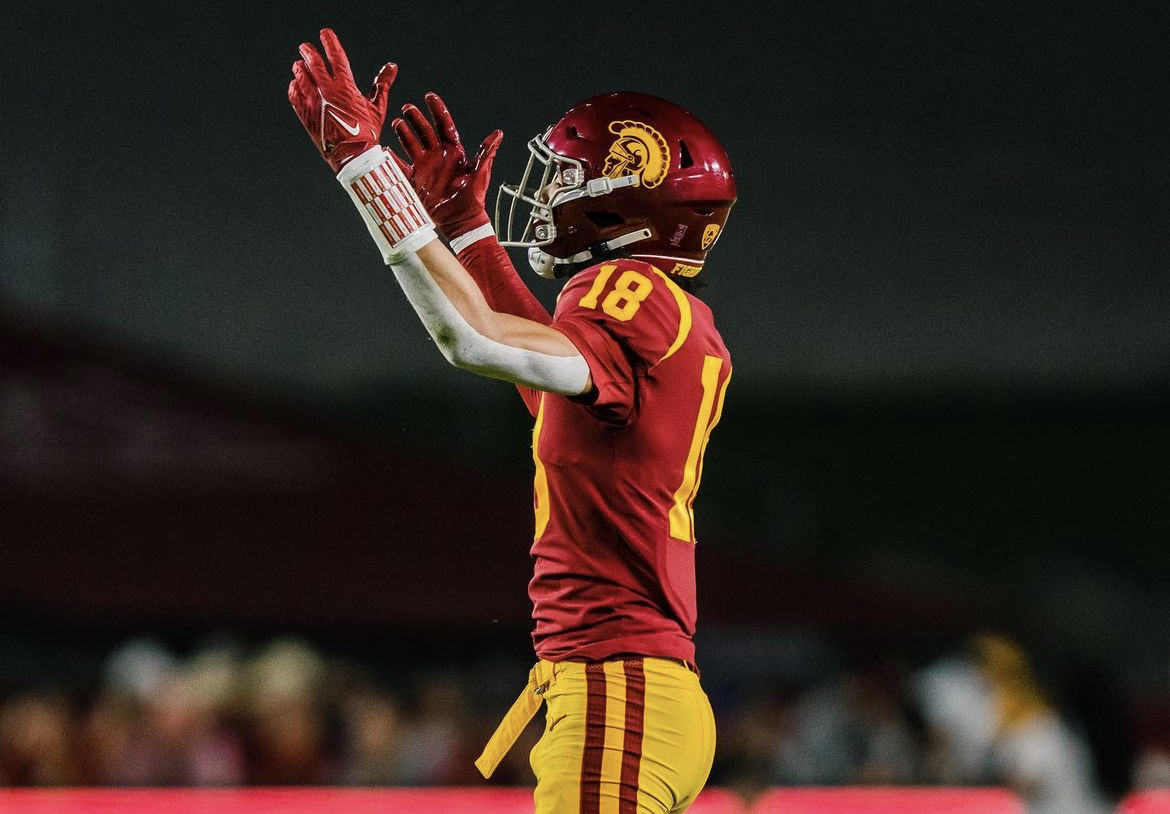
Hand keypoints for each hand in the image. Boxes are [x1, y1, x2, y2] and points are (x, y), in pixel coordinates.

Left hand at [288, 28, 395, 172]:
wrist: (352, 156)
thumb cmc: (366, 133)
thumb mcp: (377, 107)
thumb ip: (382, 84)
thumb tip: (391, 66)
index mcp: (345, 87)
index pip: (335, 56)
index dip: (329, 42)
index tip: (325, 33)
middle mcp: (326, 91)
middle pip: (312, 62)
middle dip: (308, 51)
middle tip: (305, 47)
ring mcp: (313, 102)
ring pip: (300, 76)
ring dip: (300, 68)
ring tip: (300, 64)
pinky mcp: (305, 114)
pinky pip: (294, 94)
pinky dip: (295, 86)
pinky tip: (297, 85)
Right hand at [392, 92, 502, 239]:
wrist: (461, 220)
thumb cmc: (473, 198)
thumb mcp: (481, 173)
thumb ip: (487, 152)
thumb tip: (498, 133)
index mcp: (454, 151)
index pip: (444, 125)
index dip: (437, 110)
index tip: (429, 96)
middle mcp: (438, 155)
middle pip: (424, 131)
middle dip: (416, 118)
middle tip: (407, 108)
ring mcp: (425, 166)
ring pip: (411, 144)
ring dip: (404, 133)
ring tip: (397, 123)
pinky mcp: (415, 180)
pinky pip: (400, 166)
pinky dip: (392, 159)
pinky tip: (385, 150)